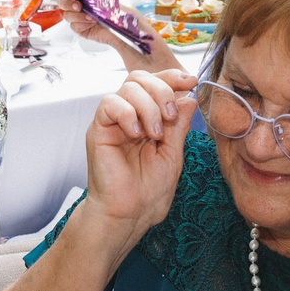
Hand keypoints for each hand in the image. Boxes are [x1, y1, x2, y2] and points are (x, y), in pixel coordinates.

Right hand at [62, 1, 149, 71]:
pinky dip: (81, 24)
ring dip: (77, 15)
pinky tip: (92, 23)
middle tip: (78, 5)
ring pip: (67, 14)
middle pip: (64, 1)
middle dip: (68, 2)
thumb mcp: (115, 0)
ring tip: (92, 17)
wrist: (133, 35)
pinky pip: (74, 26)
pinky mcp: (84, 31)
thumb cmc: (129, 17)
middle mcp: (86, 5)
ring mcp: (83, 18)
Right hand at [83, 67, 196, 230]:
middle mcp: (128, 115)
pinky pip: (109, 103)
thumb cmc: (149, 190)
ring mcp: (113, 122)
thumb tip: (188, 97)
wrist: (130, 213)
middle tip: (170, 116)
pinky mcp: (98, 130)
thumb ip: (179, 125)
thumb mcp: (173, 153)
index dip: (172, 77)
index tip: (191, 81)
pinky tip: (136, 133)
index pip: (155, 83)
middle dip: (161, 89)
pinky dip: (127, 113)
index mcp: (147, 118)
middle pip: (140, 78)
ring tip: (155, 133)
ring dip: (148, 106)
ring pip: (127, 87)